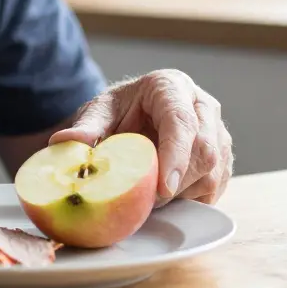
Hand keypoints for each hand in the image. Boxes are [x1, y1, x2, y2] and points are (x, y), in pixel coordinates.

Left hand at [50, 70, 232, 205]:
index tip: (163, 187)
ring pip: (213, 171)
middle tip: (146, 201)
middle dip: (177, 182)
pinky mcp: (222, 156)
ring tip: (151, 197)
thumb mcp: (100, 111)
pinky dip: (192, 199)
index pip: (181, 121)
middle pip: (205, 150)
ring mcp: (217, 131)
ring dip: (183, 193)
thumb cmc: (120, 110)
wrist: (136, 113)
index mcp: (171, 86)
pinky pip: (216, 185)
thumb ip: (87, 127)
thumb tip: (63, 142)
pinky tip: (169, 198)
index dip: (175, 155)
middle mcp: (202, 106)